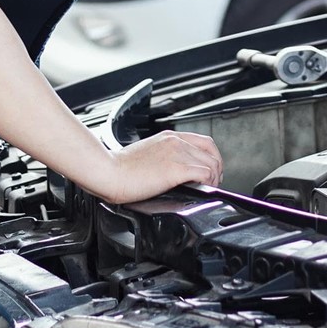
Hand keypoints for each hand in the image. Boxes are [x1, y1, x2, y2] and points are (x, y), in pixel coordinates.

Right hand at [98, 130, 222, 202]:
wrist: (109, 172)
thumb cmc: (121, 168)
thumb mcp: (148, 154)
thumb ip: (165, 157)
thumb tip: (175, 171)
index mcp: (169, 137)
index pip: (204, 142)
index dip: (212, 157)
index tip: (210, 171)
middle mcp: (175, 142)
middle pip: (212, 152)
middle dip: (217, 168)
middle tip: (212, 182)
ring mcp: (177, 154)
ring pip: (211, 163)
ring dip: (214, 179)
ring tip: (207, 189)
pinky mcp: (176, 169)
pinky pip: (205, 174)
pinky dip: (208, 184)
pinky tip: (202, 191)